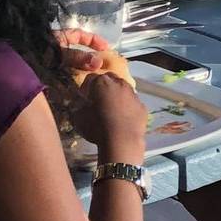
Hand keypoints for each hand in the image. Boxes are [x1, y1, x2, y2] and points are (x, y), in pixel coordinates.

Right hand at [57, 32, 147, 161]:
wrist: (122, 142)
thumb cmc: (97, 127)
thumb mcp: (78, 117)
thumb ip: (77, 106)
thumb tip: (78, 103)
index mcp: (101, 82)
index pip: (90, 79)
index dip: (86, 88)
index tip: (83, 98)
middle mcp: (120, 83)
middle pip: (109, 80)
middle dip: (103, 87)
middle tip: (98, 101)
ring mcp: (133, 94)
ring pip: (123, 90)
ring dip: (117, 96)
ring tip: (111, 110)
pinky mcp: (142, 107)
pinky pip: (133, 103)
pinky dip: (128, 107)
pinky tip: (123, 119)